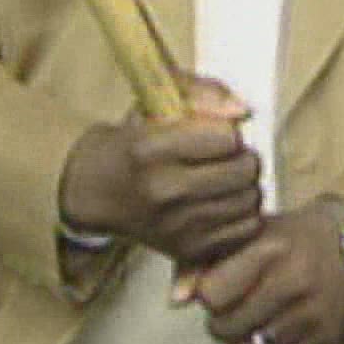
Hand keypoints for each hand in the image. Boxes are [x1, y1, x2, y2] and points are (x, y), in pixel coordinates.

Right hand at [58, 74, 262, 267]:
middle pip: (244, 169)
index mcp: (151, 150)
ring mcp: (177, 226)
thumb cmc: (128, 145)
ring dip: (244, 185)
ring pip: (250, 199)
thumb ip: (202, 93)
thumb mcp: (153, 105)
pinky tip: (223, 204)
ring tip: (224, 180)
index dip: (227, 132)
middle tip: (225, 157)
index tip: (215, 135)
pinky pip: (246, 228)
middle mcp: (164, 191)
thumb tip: (243, 110)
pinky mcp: (189, 250)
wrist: (93, 195)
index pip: (227, 138)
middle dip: (242, 156)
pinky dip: (242, 214)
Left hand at [194, 207, 343, 343]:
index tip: (219, 285)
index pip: (213, 294)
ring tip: (251, 321)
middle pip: (228, 327)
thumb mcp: (248, 234)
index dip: (209, 293)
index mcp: (270, 250)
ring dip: (242, 341)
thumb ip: (203, 261)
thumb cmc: (289, 238)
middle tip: (232, 308)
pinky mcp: (325, 338)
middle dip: (221, 321)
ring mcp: (312, 314)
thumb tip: (175, 300)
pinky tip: (269, 333)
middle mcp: (294, 282)